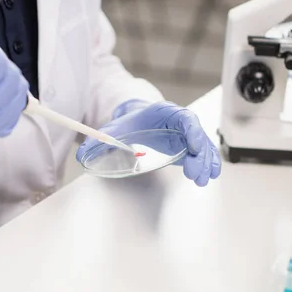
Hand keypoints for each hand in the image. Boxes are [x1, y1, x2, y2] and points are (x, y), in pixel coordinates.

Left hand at [76, 101, 220, 185]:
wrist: (137, 122)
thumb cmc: (128, 124)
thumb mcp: (113, 131)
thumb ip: (98, 142)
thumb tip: (82, 155)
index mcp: (163, 112)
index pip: (183, 117)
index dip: (191, 130)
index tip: (193, 145)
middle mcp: (179, 121)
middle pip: (196, 134)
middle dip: (200, 154)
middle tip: (196, 174)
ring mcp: (186, 134)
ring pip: (202, 146)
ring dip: (206, 162)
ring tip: (203, 179)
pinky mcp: (188, 146)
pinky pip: (202, 153)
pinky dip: (207, 162)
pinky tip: (209, 175)